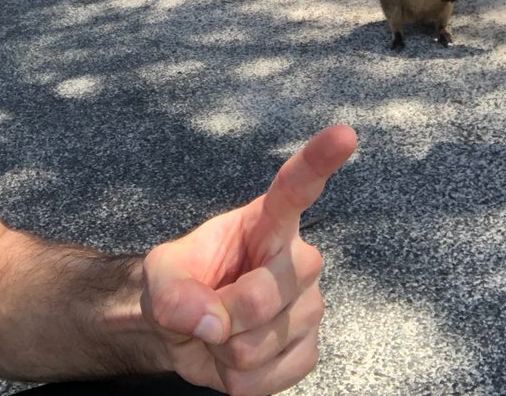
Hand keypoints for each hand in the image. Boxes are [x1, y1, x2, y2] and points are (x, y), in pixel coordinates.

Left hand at [141, 123, 356, 394]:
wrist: (182, 333)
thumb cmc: (179, 285)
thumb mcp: (161, 277)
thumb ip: (174, 294)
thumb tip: (212, 321)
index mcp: (264, 222)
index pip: (295, 188)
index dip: (319, 161)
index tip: (344, 134)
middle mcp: (296, 258)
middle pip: (275, 287)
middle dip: (231, 308)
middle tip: (208, 307)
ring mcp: (308, 305)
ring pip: (268, 338)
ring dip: (230, 349)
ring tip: (221, 331)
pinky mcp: (308, 349)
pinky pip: (273, 377)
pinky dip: (242, 379)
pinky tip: (236, 357)